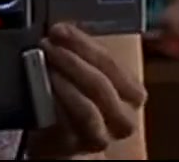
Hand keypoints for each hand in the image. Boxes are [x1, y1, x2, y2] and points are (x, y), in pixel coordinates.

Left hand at [30, 23, 147, 158]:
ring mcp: (107, 134)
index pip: (109, 60)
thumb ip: (81, 56)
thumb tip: (62, 31)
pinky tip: (46, 92)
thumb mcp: (84, 76)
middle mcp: (125, 115)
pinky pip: (72, 128)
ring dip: (66, 83)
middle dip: (72, 60)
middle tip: (49, 46)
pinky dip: (60, 106)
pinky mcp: (86, 147)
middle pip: (101, 82)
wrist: (62, 144)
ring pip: (90, 107)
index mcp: (131, 91)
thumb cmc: (76, 104)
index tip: (60, 30)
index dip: (83, 43)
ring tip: (47, 67)